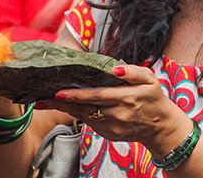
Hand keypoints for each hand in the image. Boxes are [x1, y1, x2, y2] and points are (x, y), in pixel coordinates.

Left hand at [40, 65, 192, 156]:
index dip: (76, 95)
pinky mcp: (108, 134)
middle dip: (61, 103)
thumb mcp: (150, 79)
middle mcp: (117, 114)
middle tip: (41, 98)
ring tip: (45, 101)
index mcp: (127, 98)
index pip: (96, 96)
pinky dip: (76, 113)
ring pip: (83, 116)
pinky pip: (89, 122)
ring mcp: (111, 127)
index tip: (58, 92)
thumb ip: (133, 71)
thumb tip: (115, 69)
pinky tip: (66, 106)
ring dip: (64, 109)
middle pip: (84, 108)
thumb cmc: (154, 98)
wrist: (160, 127)